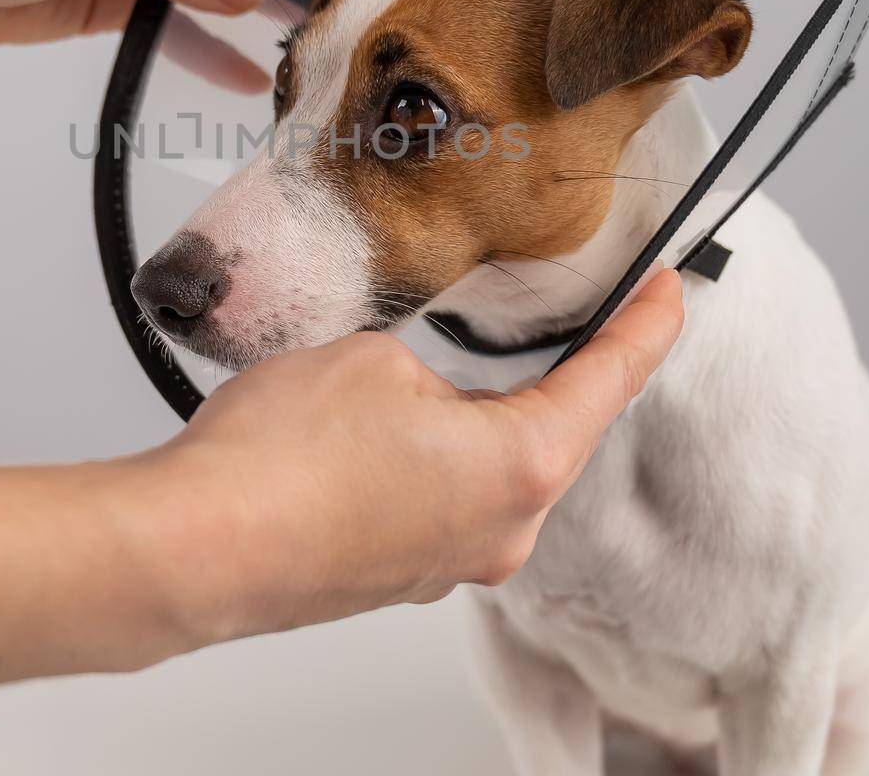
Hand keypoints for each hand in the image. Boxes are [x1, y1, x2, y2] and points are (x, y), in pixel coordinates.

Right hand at [152, 267, 685, 640]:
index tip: (671, 293)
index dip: (646, 326)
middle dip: (547, 374)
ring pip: (485, 469)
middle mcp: (501, 530)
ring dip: (466, 419)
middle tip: (555, 318)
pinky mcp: (396, 575)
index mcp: (521, 465)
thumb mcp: (374, 358)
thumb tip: (419, 393)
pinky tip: (367, 432)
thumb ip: (427, 369)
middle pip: (551, 432)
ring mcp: (447, 563)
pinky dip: (422, 461)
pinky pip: (435, 503)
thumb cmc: (281, 460)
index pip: (610, 380)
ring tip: (405, 377)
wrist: (197, 546)